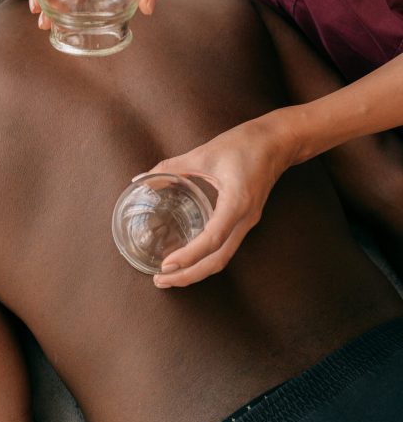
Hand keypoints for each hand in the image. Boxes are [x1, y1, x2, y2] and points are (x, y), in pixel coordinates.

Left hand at [146, 114, 295, 287]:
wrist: (278, 141)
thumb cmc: (245, 144)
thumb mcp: (204, 153)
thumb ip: (171, 167)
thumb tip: (143, 179)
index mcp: (237, 203)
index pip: (212, 240)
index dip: (189, 256)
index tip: (166, 265)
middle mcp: (245, 219)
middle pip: (217, 261)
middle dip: (189, 276)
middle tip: (160, 281)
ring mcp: (247, 222)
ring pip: (222, 258)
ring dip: (196, 271)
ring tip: (170, 276)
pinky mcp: (245, 220)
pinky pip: (225, 248)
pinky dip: (205, 259)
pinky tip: (187, 258)